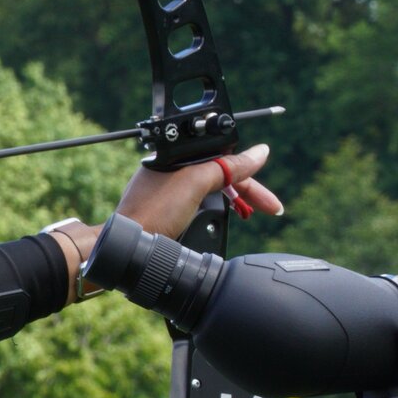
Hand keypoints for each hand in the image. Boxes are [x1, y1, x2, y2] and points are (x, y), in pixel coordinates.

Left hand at [46, 145, 281, 303]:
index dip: (249, 178)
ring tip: (246, 214)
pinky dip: (213, 211)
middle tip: (268, 209)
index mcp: (175, 157)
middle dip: (244, 192)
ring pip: (209, 190)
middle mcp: (170, 171)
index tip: (268, 201)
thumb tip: (259, 153)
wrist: (128, 244)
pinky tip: (221, 219)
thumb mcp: (196, 183)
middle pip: (218, 175)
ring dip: (230, 201)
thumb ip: (227, 167)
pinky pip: (197, 204)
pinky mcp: (163, 209)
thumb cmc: (154, 212)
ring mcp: (166, 191)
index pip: (223, 161)